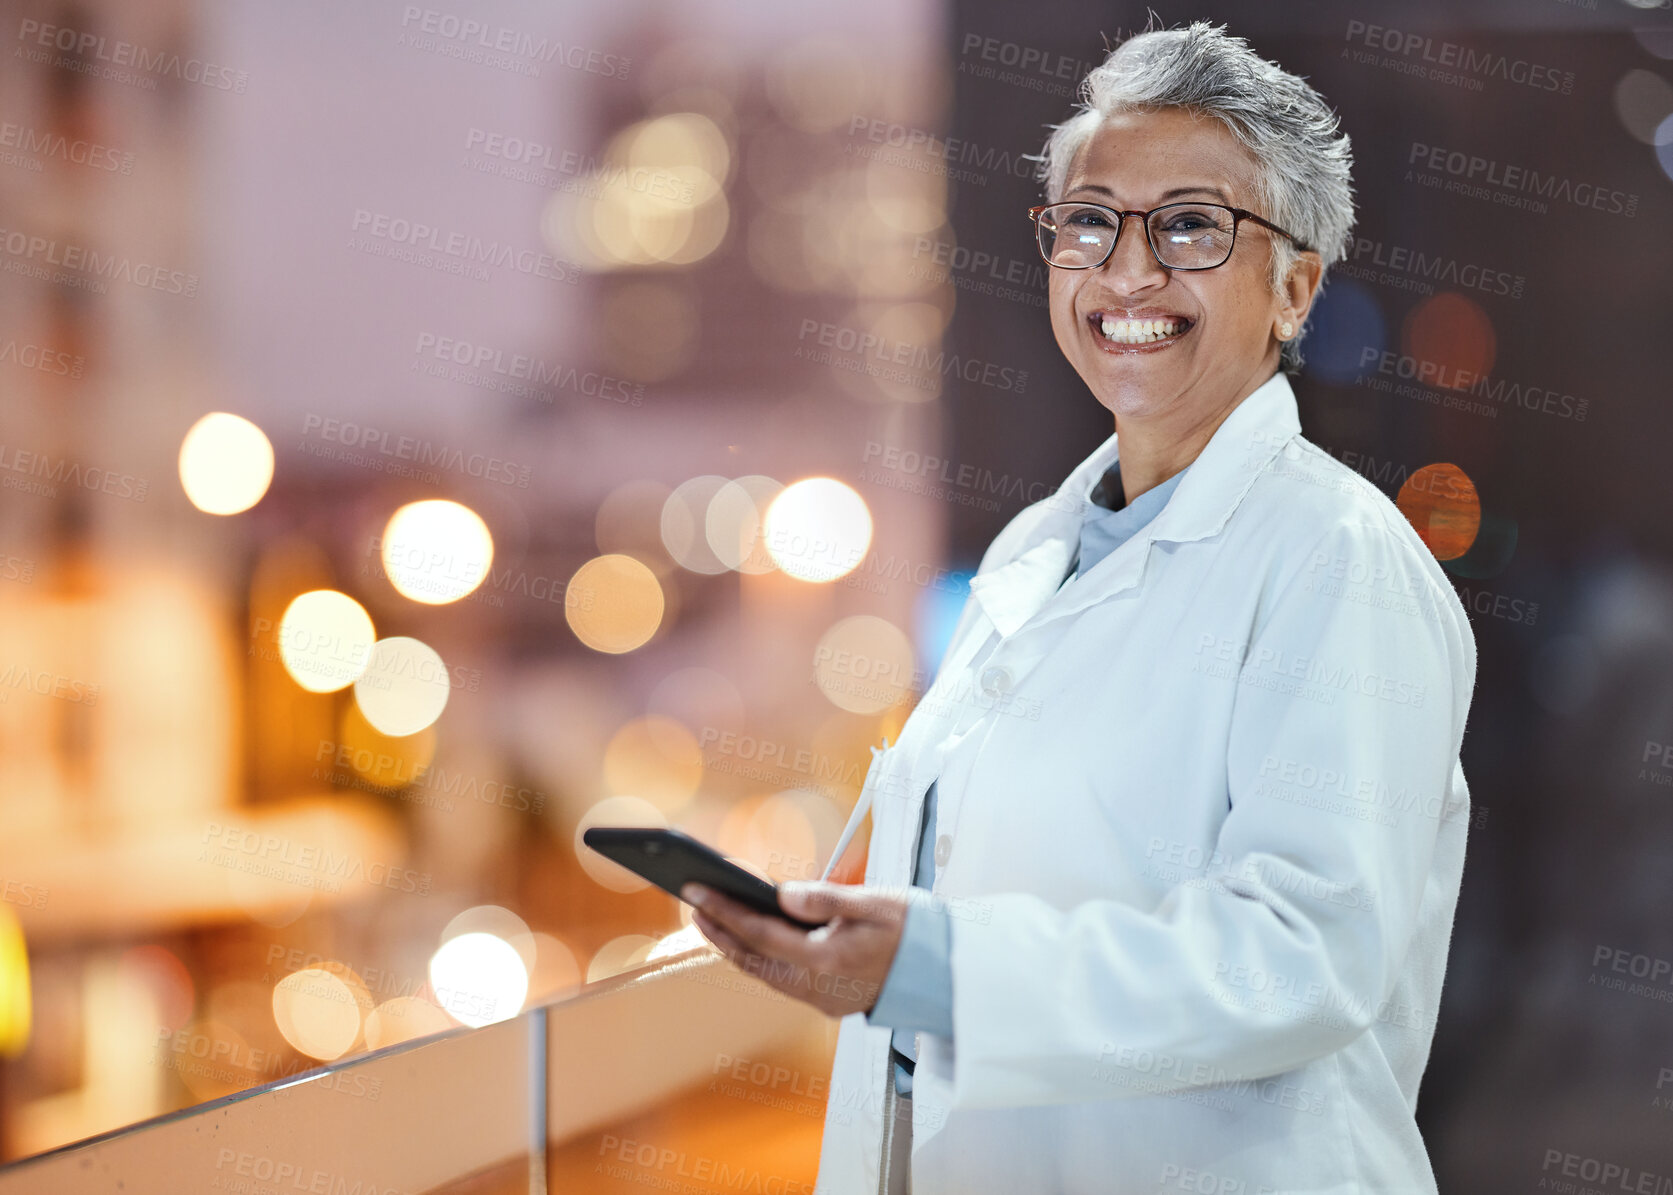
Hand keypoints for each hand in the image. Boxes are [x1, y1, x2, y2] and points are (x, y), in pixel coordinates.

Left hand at [681, 880, 908, 1016]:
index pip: (760, 933)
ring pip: (764, 973)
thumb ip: (826, 899)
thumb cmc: (915, 932)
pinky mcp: (827, 1001)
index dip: (724, 910)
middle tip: (692, 901)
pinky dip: (759, 958)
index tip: (697, 889)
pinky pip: (780, 980)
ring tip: (712, 918)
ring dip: (735, 946)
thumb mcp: (874, 903)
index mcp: (825, 961)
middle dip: (718, 930)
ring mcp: (821, 999)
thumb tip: (782, 894)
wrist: (945, 973)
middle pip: (752, 959)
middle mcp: (816, 986)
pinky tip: (751, 940)